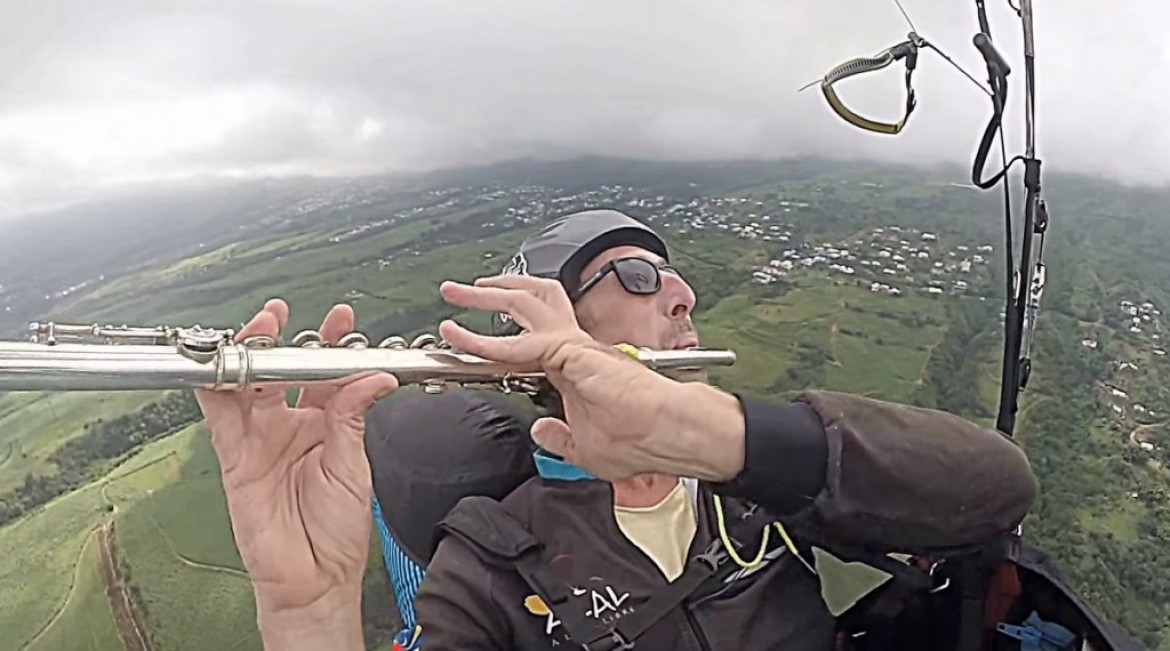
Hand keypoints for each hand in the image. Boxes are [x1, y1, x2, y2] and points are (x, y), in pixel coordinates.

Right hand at [194, 299, 397, 630]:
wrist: (315, 577)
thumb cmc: (338, 530)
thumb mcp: (354, 465)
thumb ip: (353, 417)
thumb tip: (374, 377)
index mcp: (326, 426)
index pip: (323, 374)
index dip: (329, 344)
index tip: (340, 319)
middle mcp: (290, 428)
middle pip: (279, 372)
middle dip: (280, 339)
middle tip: (284, 314)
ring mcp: (261, 440)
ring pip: (245, 385)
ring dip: (247, 354)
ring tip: (257, 328)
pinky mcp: (235, 459)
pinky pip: (219, 417)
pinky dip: (214, 388)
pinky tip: (218, 364)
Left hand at [438, 275, 743, 481]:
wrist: (674, 433)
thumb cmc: (645, 441)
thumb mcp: (588, 449)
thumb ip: (560, 436)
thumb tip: (541, 429)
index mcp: (580, 365)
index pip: (535, 339)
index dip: (501, 336)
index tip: (469, 341)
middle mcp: (577, 348)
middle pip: (531, 303)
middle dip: (492, 294)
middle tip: (460, 291)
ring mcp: (576, 346)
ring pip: (525, 303)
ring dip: (486, 295)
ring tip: (458, 290)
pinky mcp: (572, 353)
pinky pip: (517, 345)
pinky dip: (484, 343)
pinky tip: (460, 340)